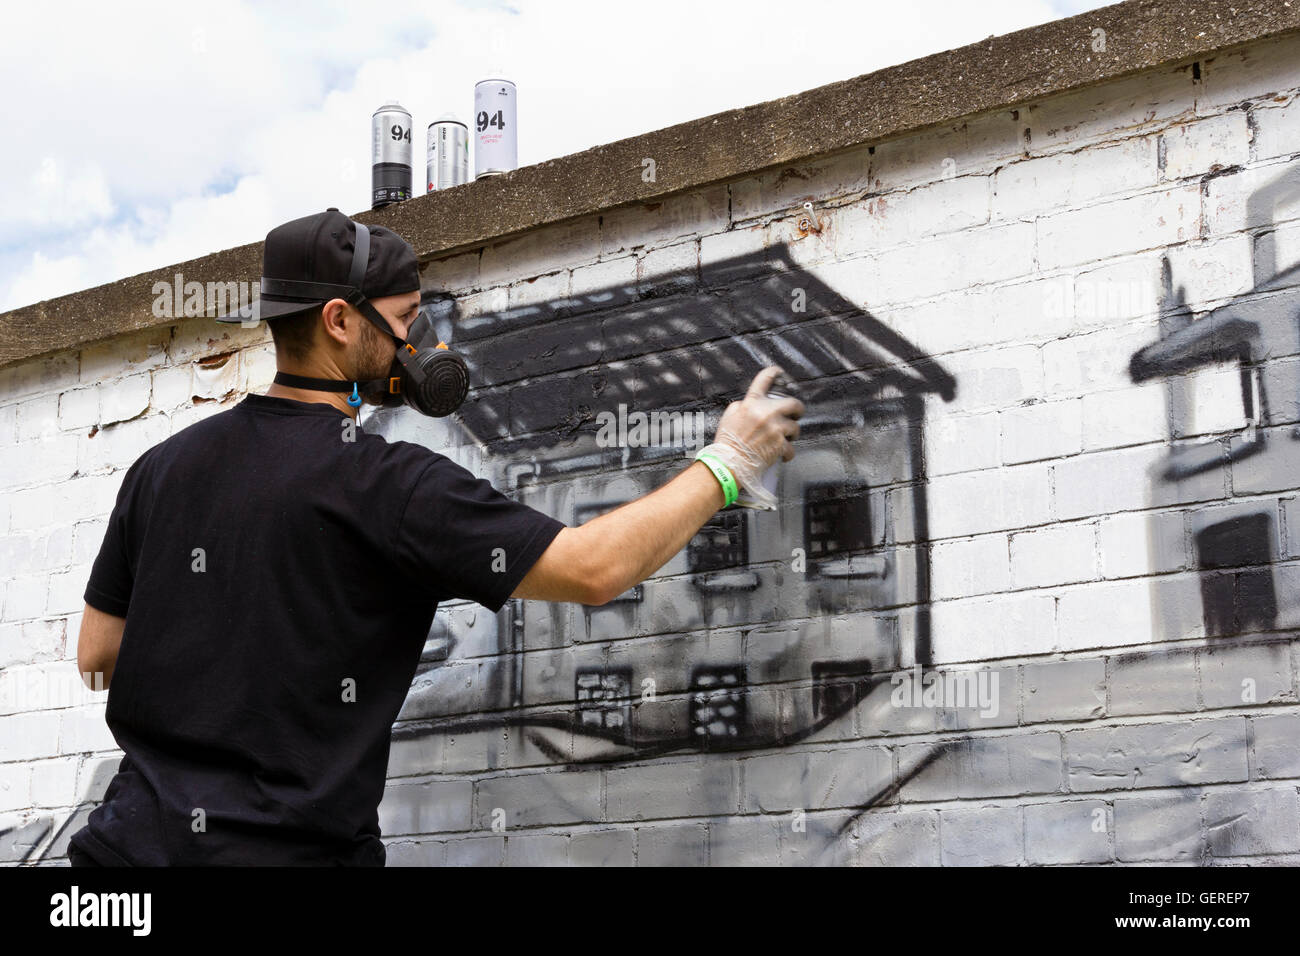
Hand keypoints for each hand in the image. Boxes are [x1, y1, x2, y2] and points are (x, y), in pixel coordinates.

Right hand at [699, 366, 804, 508]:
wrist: (729, 464)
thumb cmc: (727, 443)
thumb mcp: (729, 417)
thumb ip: (741, 406)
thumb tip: (750, 404)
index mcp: (751, 404)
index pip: (764, 380)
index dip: (774, 372)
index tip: (779, 372)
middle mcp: (766, 413)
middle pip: (793, 404)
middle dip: (797, 410)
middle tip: (794, 415)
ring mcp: (775, 429)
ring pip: (795, 427)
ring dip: (791, 434)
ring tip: (782, 440)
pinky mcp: (780, 445)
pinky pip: (791, 448)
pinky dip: (787, 452)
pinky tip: (781, 454)